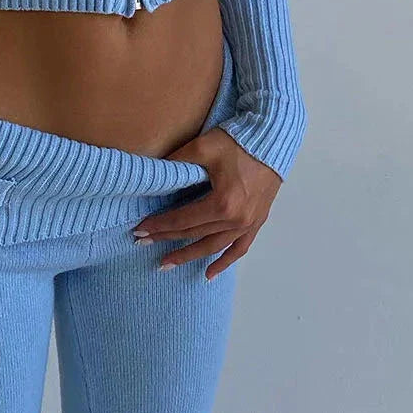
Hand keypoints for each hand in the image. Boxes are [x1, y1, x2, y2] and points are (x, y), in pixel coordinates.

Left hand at [131, 127, 282, 278]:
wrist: (273, 139)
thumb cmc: (239, 141)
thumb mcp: (202, 147)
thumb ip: (176, 162)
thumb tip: (155, 173)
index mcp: (222, 203)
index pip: (182, 220)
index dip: (159, 225)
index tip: (139, 230)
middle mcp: (236, 219)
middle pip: (194, 234)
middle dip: (166, 239)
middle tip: (143, 243)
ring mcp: (248, 223)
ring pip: (213, 246)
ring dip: (189, 256)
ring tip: (167, 264)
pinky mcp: (256, 221)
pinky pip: (239, 248)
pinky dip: (224, 262)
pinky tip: (209, 274)